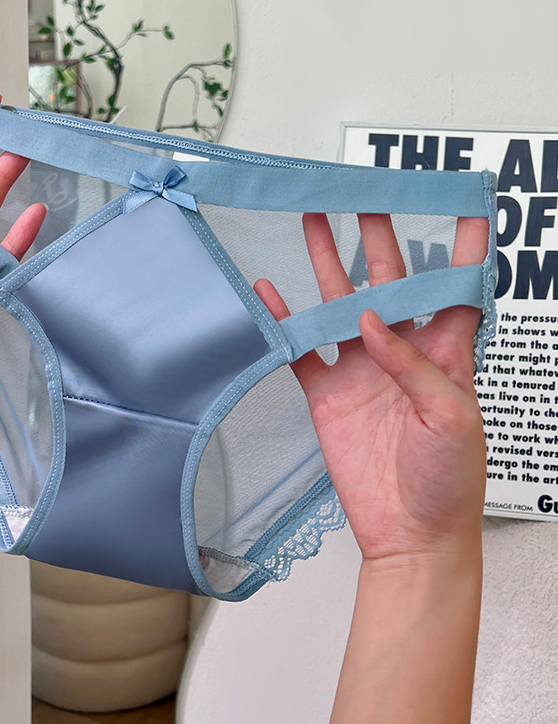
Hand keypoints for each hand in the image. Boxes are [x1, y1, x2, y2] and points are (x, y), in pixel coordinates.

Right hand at [255, 212, 487, 563]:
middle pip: (390, 280)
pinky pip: (301, 348)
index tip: (462, 205)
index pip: (459, 287)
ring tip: (313, 224)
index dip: (463, 248)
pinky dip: (283, 321)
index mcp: (447, 353)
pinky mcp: (327, 392)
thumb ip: (413, 363)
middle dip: (376, 238)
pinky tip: (269, 294)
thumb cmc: (450, 479)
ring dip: (325, 265)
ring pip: (339, 303)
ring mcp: (361, 369)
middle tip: (361, 199)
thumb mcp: (451, 416)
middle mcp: (401, 352)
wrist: (409, 532)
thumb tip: (372, 319)